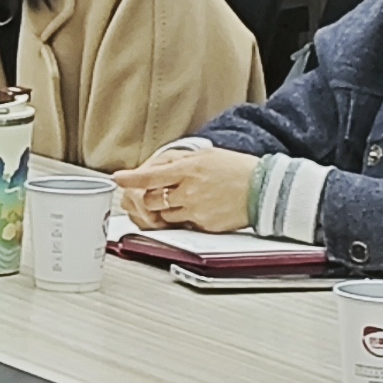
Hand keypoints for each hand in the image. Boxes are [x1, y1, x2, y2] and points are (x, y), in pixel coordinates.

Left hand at [115, 143, 258, 232]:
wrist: (264, 189)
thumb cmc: (237, 169)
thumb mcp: (206, 156)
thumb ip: (179, 162)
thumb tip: (157, 166)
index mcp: (189, 169)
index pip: (150, 176)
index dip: (131, 179)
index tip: (118, 179)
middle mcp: (189, 191)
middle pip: (152, 200)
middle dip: (150, 198)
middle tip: (159, 193)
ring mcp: (196, 211)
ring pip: (165, 215)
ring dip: (167, 210)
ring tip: (186, 200)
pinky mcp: (204, 226)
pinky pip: (183, 225)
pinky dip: (184, 219)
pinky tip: (199, 209)